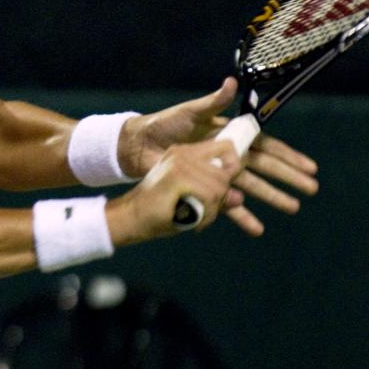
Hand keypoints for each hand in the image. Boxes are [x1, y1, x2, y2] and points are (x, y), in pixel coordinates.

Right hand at [108, 139, 242, 242]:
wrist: (130, 218)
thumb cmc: (159, 211)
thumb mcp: (192, 200)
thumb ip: (215, 196)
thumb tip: (239, 198)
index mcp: (185, 153)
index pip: (226, 147)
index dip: (234, 166)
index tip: (227, 187)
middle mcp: (183, 153)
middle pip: (226, 172)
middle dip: (220, 197)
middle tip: (203, 211)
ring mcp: (179, 163)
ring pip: (219, 186)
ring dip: (212, 210)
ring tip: (194, 217)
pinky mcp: (177, 176)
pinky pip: (209, 197)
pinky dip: (205, 215)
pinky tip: (191, 220)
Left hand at [117, 77, 318, 235]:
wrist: (139, 146)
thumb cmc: (165, 124)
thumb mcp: (190, 112)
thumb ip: (213, 101)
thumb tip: (232, 82)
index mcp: (229, 135)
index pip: (265, 146)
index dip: (287, 155)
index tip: (308, 166)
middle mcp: (228, 155)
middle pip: (264, 168)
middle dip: (288, 178)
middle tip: (311, 189)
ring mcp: (218, 173)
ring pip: (251, 187)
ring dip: (272, 197)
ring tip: (293, 208)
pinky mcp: (205, 188)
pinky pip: (226, 204)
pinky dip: (241, 215)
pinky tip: (257, 227)